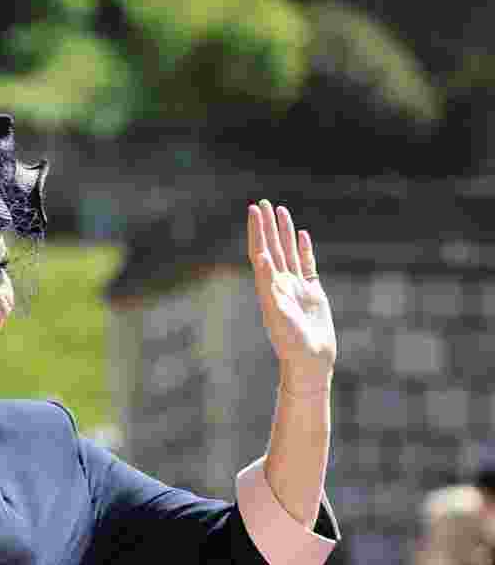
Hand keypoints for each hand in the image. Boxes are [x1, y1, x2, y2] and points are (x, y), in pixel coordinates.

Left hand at [248, 200, 336, 388]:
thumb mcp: (281, 318)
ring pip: (289, 252)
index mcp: (268, 288)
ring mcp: (295, 287)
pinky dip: (304, 249)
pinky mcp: (312, 293)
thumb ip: (272, 291)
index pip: (260, 252)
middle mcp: (279, 284)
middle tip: (262, 202)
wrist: (310, 361)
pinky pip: (307, 265)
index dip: (256, 231)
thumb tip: (262, 263)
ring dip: (284, 232)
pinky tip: (302, 235)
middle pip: (271, 248)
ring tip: (281, 210)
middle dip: (267, 226)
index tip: (253, 210)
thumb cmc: (293, 344)